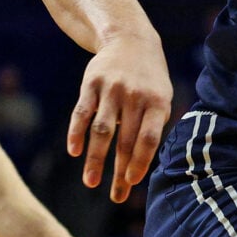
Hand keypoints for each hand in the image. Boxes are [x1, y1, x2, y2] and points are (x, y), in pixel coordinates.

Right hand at [66, 29, 170, 201]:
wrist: (130, 39)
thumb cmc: (149, 80)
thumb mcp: (162, 98)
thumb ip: (153, 127)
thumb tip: (140, 167)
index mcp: (157, 102)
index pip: (148, 139)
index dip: (140, 163)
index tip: (132, 183)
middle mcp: (134, 96)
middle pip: (125, 140)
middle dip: (119, 171)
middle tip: (115, 197)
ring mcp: (111, 89)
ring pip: (101, 130)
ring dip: (95, 159)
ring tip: (90, 182)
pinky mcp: (90, 84)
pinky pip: (81, 113)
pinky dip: (76, 133)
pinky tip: (74, 152)